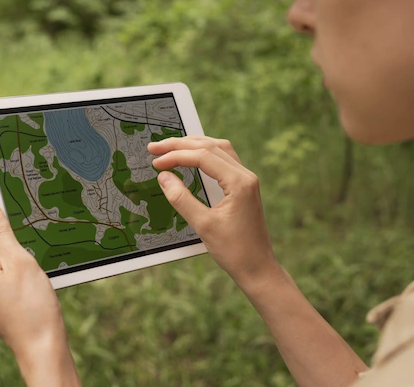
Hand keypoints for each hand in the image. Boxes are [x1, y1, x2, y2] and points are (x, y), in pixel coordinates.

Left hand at [0, 203, 77, 383]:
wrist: (41, 346)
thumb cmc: (32, 307)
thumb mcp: (19, 261)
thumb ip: (0, 232)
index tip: (12, 207)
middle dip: (5, 238)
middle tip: (27, 249)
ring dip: (11, 255)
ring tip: (29, 271)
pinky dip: (13, 269)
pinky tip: (28, 281)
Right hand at [148, 136, 281, 289]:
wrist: (258, 268)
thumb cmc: (234, 251)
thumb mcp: (203, 225)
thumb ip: (181, 199)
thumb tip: (163, 177)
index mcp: (239, 182)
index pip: (203, 157)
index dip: (176, 156)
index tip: (156, 162)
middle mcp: (245, 176)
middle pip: (210, 147)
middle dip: (181, 145)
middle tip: (155, 147)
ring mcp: (246, 180)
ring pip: (218, 149)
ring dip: (194, 145)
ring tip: (170, 148)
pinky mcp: (244, 187)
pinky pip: (224, 160)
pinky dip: (204, 154)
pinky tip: (191, 158)